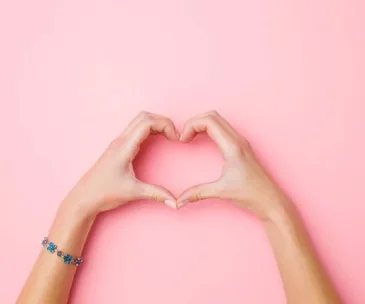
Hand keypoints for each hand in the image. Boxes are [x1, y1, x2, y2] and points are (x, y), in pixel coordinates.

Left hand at [63, 112, 177, 215]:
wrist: (83, 198)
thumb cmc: (103, 193)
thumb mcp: (132, 192)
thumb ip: (155, 194)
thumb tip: (175, 202)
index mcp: (124, 147)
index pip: (147, 122)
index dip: (165, 125)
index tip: (176, 138)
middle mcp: (121, 141)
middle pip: (144, 116)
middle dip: (163, 121)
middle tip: (174, 134)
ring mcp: (118, 143)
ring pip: (139, 121)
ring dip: (156, 123)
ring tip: (168, 136)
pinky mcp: (118, 148)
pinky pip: (135, 130)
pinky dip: (149, 130)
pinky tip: (156, 140)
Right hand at [177, 111, 288, 219]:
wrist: (271, 200)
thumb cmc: (251, 194)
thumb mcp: (221, 191)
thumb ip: (197, 193)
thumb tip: (179, 201)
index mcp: (233, 146)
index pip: (209, 121)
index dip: (191, 125)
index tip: (182, 139)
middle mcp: (238, 139)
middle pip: (212, 116)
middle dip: (194, 122)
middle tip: (184, 136)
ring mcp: (241, 142)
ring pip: (218, 120)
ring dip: (202, 124)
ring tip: (190, 137)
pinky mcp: (241, 147)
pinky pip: (223, 129)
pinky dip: (209, 129)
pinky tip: (203, 141)